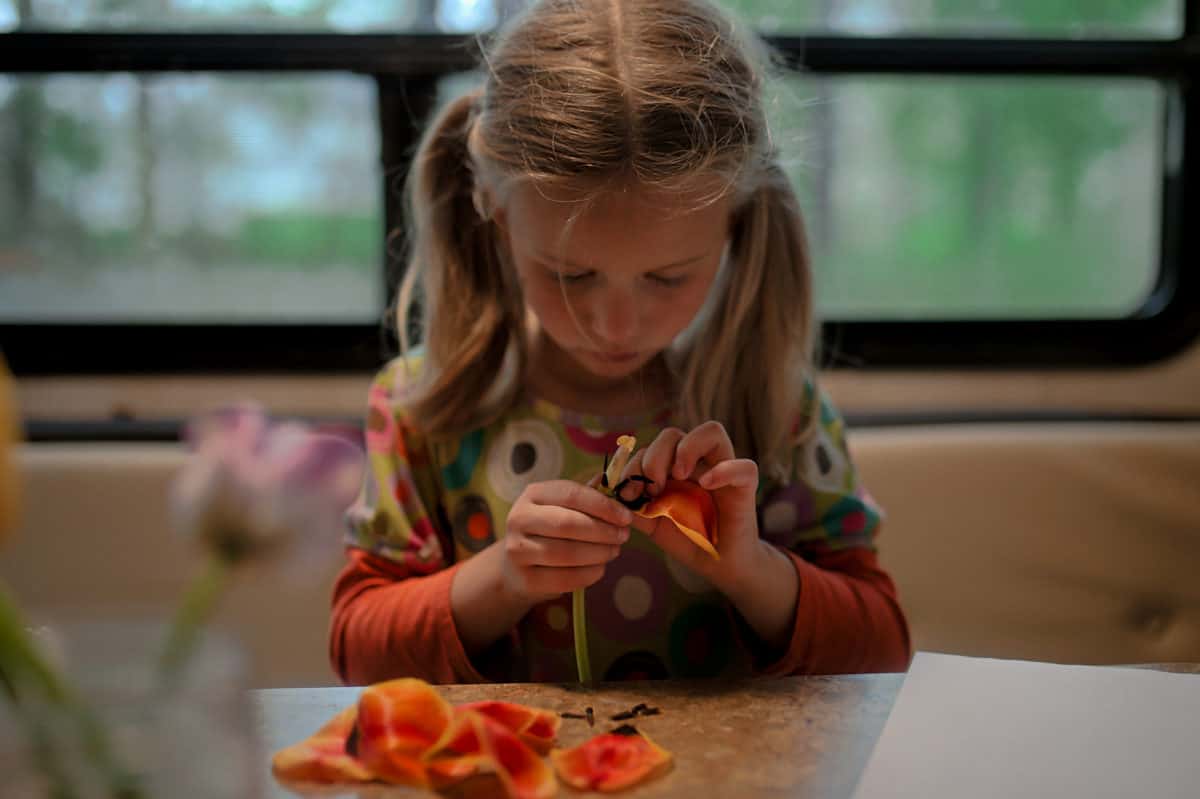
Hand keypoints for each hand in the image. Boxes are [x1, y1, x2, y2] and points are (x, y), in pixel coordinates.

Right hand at [501, 480, 632, 602]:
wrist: (518, 567)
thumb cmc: (548, 530)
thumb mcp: (562, 507)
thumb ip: (588, 498)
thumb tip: (620, 489)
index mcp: (533, 494)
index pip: (571, 494)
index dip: (603, 506)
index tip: (626, 517)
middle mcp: (519, 519)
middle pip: (568, 524)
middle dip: (603, 531)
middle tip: (623, 536)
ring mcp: (518, 551)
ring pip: (567, 553)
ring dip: (599, 553)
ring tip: (613, 551)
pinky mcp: (526, 579)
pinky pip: (565, 578)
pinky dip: (590, 574)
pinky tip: (600, 568)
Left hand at [622, 422, 765, 595]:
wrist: (719, 564)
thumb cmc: (687, 538)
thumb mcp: (652, 522)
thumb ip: (633, 504)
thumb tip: (603, 490)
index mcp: (673, 467)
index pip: (650, 447)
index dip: (634, 465)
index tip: (627, 493)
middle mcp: (698, 462)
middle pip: (673, 434)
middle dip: (654, 456)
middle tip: (651, 486)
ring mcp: (723, 469)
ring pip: (711, 431)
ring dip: (687, 448)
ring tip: (677, 475)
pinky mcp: (745, 486)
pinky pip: (743, 466)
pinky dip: (724, 470)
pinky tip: (706, 484)